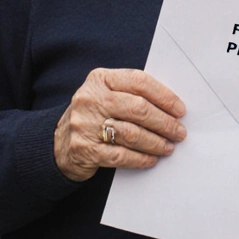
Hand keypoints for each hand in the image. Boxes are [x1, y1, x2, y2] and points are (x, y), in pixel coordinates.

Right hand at [54, 68, 186, 181]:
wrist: (58, 144)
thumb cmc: (94, 116)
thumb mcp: (106, 95)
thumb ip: (132, 94)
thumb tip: (172, 107)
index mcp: (100, 79)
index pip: (139, 82)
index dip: (164, 96)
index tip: (180, 110)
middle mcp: (90, 99)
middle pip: (138, 109)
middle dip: (164, 122)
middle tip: (179, 132)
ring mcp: (84, 124)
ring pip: (132, 133)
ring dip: (156, 142)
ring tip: (169, 147)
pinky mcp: (84, 149)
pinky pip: (120, 155)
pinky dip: (140, 158)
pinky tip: (151, 159)